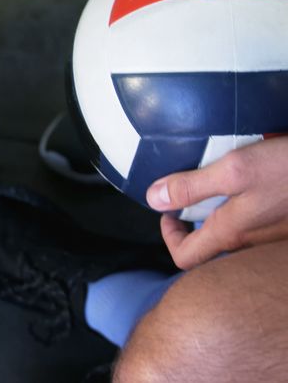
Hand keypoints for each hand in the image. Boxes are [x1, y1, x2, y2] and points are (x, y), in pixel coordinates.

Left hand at [146, 137, 287, 269]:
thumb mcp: (235, 169)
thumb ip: (192, 186)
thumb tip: (154, 198)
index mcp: (231, 233)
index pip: (185, 258)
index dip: (169, 238)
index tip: (168, 213)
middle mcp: (251, 243)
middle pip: (211, 250)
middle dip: (194, 228)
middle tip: (190, 200)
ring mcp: (272, 238)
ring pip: (236, 240)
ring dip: (221, 219)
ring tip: (218, 189)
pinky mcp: (287, 228)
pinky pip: (259, 229)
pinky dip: (246, 213)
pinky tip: (252, 188)